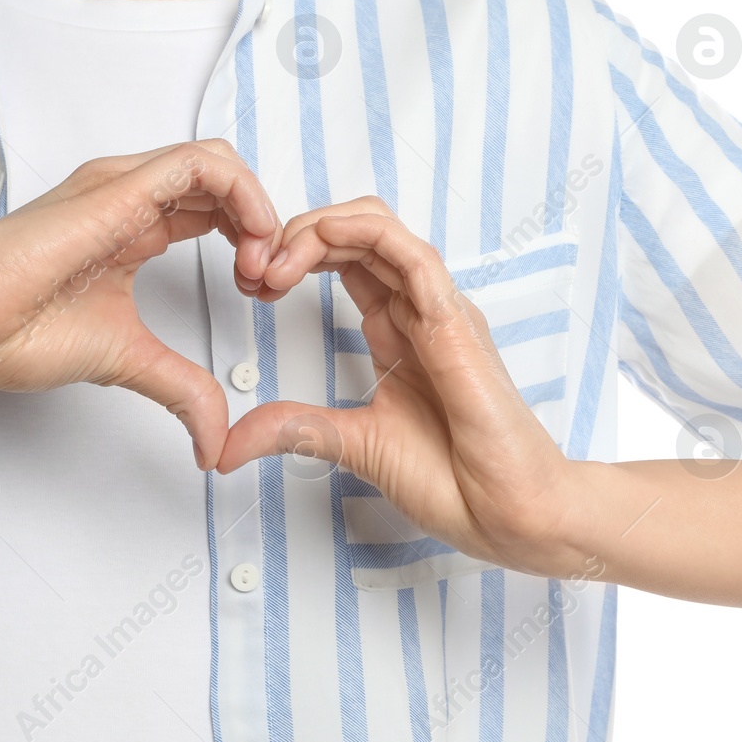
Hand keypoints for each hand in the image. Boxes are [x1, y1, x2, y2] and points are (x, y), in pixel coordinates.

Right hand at [0, 140, 280, 466]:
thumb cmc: (13, 332)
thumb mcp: (128, 360)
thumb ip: (180, 389)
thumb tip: (212, 439)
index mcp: (133, 227)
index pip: (215, 208)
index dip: (253, 241)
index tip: (259, 293)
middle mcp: (130, 197)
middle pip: (224, 181)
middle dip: (263, 227)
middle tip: (266, 282)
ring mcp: (122, 186)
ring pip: (217, 160)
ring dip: (257, 209)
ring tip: (258, 265)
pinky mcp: (116, 188)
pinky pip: (198, 163)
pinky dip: (241, 194)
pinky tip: (249, 241)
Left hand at [220, 197, 582, 575]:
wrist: (508, 513)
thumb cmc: (458, 482)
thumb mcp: (355, 446)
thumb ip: (299, 430)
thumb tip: (233, 440)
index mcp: (398, 333)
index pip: (345, 261)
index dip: (292, 257)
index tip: (250, 286)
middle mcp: (419, 311)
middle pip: (356, 234)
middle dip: (294, 236)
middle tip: (251, 269)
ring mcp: (440, 311)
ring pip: (379, 229)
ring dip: (318, 230)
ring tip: (274, 261)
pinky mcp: (454, 320)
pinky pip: (410, 253)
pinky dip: (361, 234)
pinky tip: (319, 242)